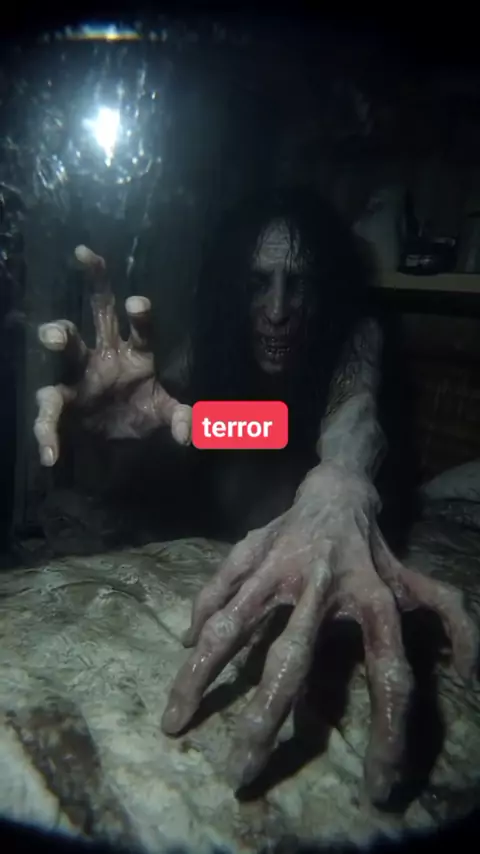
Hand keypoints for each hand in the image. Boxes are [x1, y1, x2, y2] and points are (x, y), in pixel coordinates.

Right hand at [34, 245, 191, 466]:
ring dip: (58, 335)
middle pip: (99, 310)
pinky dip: (48, 434)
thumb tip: (189, 432)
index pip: (140, 324)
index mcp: (137, 352)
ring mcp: (80, 374)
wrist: (116, 447)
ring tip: (54, 337)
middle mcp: (106, 353)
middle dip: (94, 282)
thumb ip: (180, 418)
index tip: (137, 304)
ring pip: (66, 347)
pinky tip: (50, 454)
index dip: (140, 311)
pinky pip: (50, 411)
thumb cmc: (142, 414)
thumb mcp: (165, 415)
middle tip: (84, 256)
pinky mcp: (62, 401)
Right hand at [162, 462, 477, 804]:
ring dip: (202, 673)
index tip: (378, 785)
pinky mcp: (251, 547)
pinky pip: (219, 585)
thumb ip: (451, 621)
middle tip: (239, 773)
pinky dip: (200, 616)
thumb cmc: (376, 551)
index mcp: (373, 597)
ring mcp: (279, 563)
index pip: (388, 672)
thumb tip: (467, 673)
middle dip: (264, 720)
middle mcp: (323, 583)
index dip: (389, 730)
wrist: (339, 489)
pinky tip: (187, 647)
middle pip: (290, 660)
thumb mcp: (417, 582)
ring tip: (174, 719)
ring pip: (234, 623)